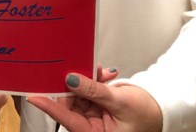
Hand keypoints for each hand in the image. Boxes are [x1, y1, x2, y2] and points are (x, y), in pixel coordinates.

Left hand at [25, 67, 161, 131]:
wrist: (161, 109)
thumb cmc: (146, 113)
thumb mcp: (119, 101)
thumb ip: (94, 91)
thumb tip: (70, 80)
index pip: (67, 119)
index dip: (50, 106)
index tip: (34, 96)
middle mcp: (90, 126)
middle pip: (70, 104)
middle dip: (73, 85)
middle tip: (76, 69)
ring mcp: (92, 115)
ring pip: (78, 94)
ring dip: (85, 80)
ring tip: (99, 72)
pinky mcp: (95, 105)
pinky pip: (87, 90)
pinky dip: (92, 80)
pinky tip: (102, 73)